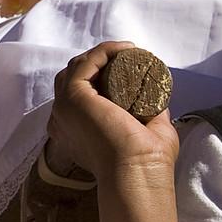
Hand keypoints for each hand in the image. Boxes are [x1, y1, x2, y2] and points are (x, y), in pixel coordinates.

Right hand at [45, 43, 183, 221]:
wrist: (138, 172)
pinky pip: (84, 64)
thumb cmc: (145, 163)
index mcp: (75, 132)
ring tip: (129, 52)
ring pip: (76, 68)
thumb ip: (147, 117)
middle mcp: (64, 121)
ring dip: (102, 55)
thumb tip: (158, 100)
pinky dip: (104, 51)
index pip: (79, 96)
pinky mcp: (72, 98)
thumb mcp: (145, 132)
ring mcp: (65, 108)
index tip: (129, 70)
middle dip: (99, 63)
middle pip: (74, 78)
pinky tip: (126, 49)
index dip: (100, 78)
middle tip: (130, 59)